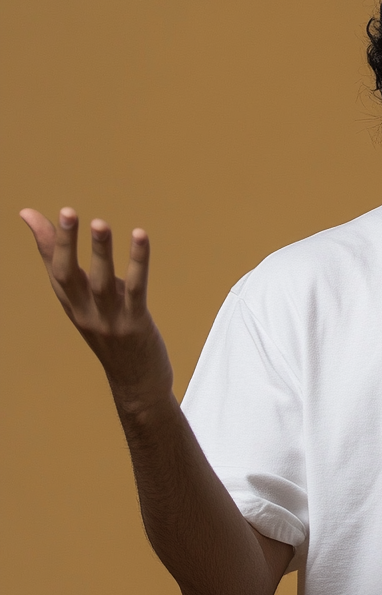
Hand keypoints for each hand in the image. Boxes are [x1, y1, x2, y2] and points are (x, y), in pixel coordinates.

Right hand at [20, 207, 172, 409]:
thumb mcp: (96, 303)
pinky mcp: (135, 324)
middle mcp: (84, 314)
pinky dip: (137, 262)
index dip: (44, 241)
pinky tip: (140, 236)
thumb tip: (80, 244)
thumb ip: (85, 272)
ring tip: (100, 223)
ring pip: (100, 282)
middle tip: (67, 211)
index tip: (28, 212)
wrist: (137, 383)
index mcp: (73, 306)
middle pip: (67, 275)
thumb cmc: (117, 334)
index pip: (53, 270)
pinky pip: (135, 289)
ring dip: (100, 251)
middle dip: (65, 243)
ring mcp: (109, 321)